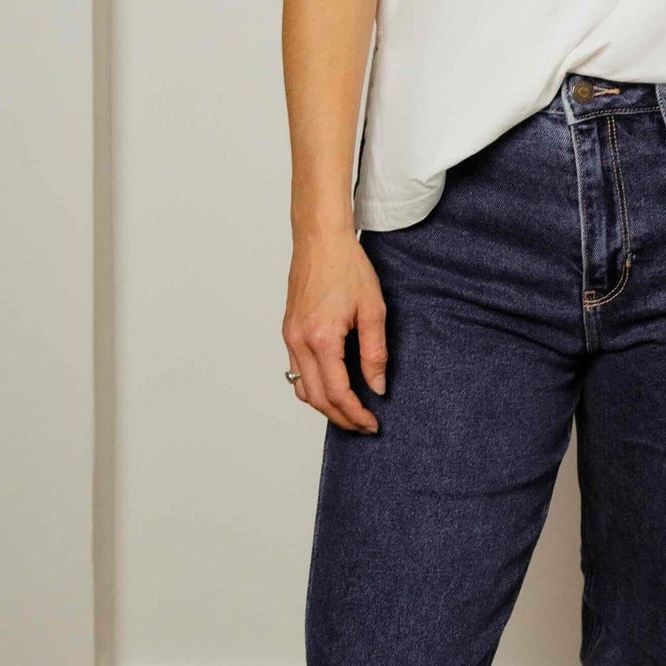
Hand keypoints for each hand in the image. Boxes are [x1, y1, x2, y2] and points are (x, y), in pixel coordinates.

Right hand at [284, 228, 386, 431]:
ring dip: (325, 406)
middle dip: (341, 418)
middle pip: (317, 398)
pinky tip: (332, 387)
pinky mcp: (289, 331)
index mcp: (321, 339)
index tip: (372, 423)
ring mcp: (290, 337)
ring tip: (350, 412)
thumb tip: (377, 387)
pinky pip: (296, 371)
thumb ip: (374, 353)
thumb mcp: (373, 310)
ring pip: (302, 388)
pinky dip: (313, 387)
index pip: (337, 392)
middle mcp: (299, 342)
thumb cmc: (347, 267)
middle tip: (364, 426)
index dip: (356, 414)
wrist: (320, 239)